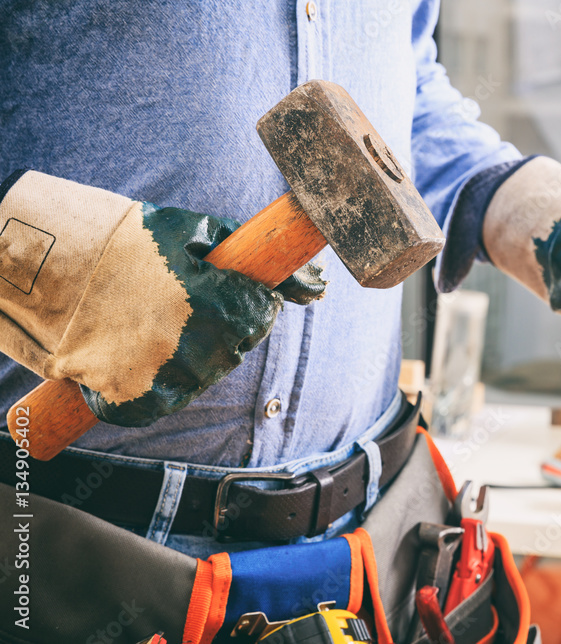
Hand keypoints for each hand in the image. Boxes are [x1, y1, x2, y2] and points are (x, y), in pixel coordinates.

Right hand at [81, 206, 325, 425]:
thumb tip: (316, 284)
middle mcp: (191, 343)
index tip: (231, 294)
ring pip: (204, 377)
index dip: (250, 302)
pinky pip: (165, 403)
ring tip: (162, 327)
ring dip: (193, 357)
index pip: (262, 313)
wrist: (51, 266)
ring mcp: (160, 374)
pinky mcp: (132, 399)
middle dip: (223, 329)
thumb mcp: (193, 231)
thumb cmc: (129, 243)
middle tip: (187, 307)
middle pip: (236, 348)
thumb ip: (254, 254)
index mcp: (213, 300)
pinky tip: (143, 356)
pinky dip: (160, 386)